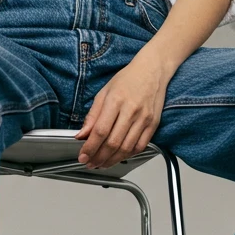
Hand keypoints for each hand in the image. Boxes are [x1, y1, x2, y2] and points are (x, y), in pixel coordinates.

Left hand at [75, 51, 169, 168]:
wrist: (152, 70)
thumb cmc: (127, 79)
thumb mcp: (104, 92)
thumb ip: (92, 116)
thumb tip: (81, 135)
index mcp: (115, 101)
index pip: (100, 131)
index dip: (90, 147)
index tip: (82, 156)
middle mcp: (131, 111)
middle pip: (113, 143)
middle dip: (99, 157)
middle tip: (90, 163)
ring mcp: (144, 119)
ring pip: (126, 148)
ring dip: (112, 160)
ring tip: (101, 164)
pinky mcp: (153, 124)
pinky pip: (140, 146)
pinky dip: (128, 155)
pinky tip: (118, 157)